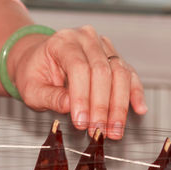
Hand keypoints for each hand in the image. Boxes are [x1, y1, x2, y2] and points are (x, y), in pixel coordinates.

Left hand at [8, 25, 146, 138]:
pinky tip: (139, 109)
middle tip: (100, 130)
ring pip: (120, 73)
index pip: (79, 68)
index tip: (82, 123)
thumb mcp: (32, 88)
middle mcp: (87, 39)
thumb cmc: (34, 73)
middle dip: (102, 106)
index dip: (82, 97)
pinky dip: (135, 93)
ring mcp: (104, 46)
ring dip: (119, 105)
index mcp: (64, 41)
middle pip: (103, 71)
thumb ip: (50, 97)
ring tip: (115, 129)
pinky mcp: (115, 58)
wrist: (39, 59)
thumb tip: (70, 108)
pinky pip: (130, 75)